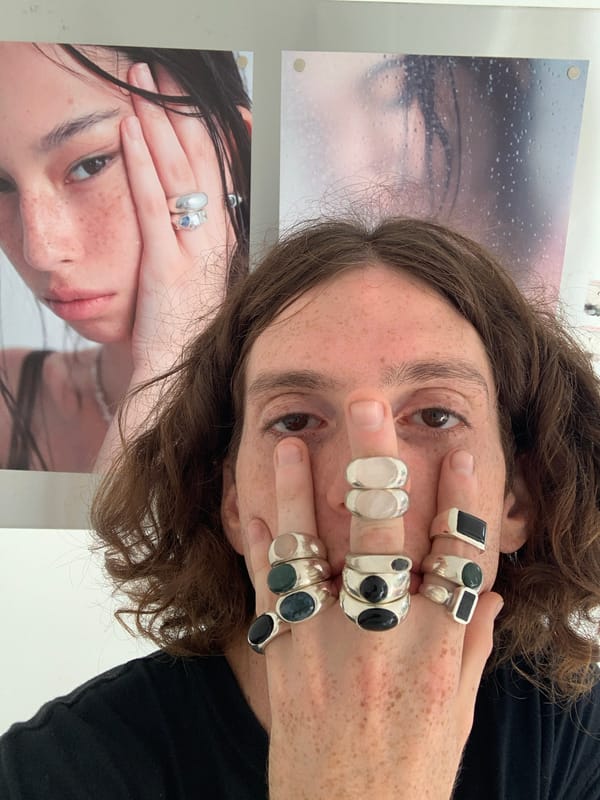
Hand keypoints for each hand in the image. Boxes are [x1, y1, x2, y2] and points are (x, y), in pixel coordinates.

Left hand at [121, 61, 235, 378]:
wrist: (180, 378)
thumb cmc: (187, 332)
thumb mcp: (199, 280)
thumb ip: (197, 245)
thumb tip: (189, 215)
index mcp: (222, 240)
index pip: (214, 171)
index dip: (199, 127)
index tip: (183, 96)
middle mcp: (214, 240)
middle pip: (197, 161)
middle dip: (176, 110)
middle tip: (158, 72)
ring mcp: (193, 252)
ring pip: (178, 173)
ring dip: (157, 122)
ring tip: (141, 83)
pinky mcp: (166, 266)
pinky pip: (153, 205)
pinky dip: (141, 164)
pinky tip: (130, 131)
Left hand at [248, 391, 501, 799]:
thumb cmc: (409, 771)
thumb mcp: (458, 714)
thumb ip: (472, 647)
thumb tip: (491, 592)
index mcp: (438, 645)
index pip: (458, 552)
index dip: (460, 493)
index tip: (459, 445)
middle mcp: (385, 635)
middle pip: (383, 531)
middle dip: (376, 463)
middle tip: (366, 405)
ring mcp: (329, 643)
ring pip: (312, 547)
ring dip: (296, 488)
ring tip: (285, 440)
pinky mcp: (286, 655)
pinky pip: (269, 586)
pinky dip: (259, 541)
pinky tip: (251, 504)